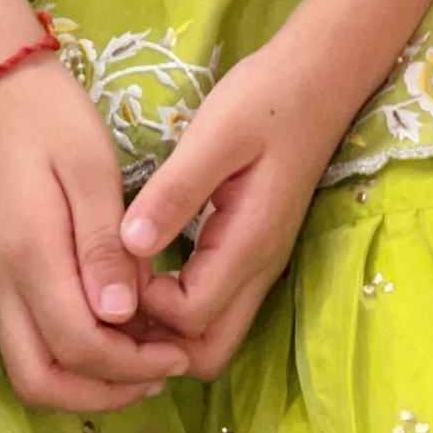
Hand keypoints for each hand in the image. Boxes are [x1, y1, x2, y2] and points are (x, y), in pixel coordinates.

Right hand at [0, 0, 187, 414]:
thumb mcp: (91, 169)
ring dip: (86, 380)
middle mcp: (0, 281)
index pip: (77, 345)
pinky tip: (115, 331)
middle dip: (104, 392)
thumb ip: (103, 245)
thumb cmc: (48, 115)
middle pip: (41, 380)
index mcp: (29, 253)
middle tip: (162, 371)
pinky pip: (26, 340)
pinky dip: (69, 355)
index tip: (178, 352)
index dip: (130, 364)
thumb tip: (120, 316)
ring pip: (29, 368)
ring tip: (145, 360)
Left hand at [120, 0, 432, 380]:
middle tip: (115, 293)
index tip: (115, 260)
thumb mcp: (215, 136)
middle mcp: (258, 269)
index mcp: (248, 245)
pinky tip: (146, 266)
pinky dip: (177, 306)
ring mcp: (258, 265)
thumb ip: (175, 193)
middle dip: (155, 341)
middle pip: (207, 353)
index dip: (143, 305)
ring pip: (212, 335)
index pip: (189, 318)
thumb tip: (130, 244)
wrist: (318, 79)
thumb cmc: (266, 100)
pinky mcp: (252, 251)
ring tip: (124, 280)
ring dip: (165, 328)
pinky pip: (215, 306)